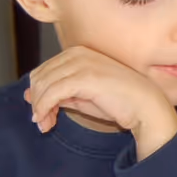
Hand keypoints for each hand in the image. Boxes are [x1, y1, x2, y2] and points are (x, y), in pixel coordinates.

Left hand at [24, 45, 176, 159]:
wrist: (146, 107)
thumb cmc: (119, 102)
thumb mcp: (83, 96)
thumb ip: (59, 93)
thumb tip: (30, 95)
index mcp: (78, 52)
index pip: (44, 70)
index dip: (38, 93)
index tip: (41, 113)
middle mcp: (77, 53)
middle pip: (40, 76)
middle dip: (36, 101)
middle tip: (42, 122)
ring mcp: (81, 63)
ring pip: (43, 85)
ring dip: (39, 108)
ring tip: (45, 124)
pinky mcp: (84, 77)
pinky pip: (52, 93)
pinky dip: (44, 108)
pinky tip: (48, 121)